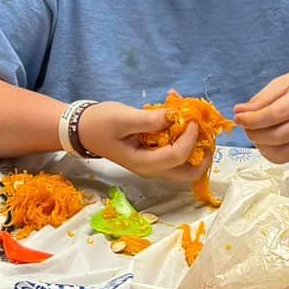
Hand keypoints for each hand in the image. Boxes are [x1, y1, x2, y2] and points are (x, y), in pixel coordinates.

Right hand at [74, 101, 200, 179]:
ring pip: (187, 166)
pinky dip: (186, 139)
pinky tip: (179, 115)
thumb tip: (176, 116)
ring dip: (197, 146)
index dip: (190, 137)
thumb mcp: (123, 118)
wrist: (83, 129)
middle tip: (205, 129)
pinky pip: (177, 154)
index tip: (192, 117)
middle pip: (189, 173)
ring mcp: (154, 165)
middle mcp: (152, 169)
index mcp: (144, 163)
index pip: (178, 156)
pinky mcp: (154, 156)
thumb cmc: (100, 123)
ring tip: (195, 121)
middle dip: (204, 152)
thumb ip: (150, 120)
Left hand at [234, 66, 288, 164]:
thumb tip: (239, 112)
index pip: (275, 114)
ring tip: (254, 130)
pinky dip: (270, 152)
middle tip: (243, 123)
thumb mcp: (285, 81)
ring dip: (260, 144)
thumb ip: (262, 98)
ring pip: (280, 152)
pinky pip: (287, 157)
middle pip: (276, 136)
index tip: (237, 116)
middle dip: (253, 132)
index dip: (252, 119)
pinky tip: (265, 140)